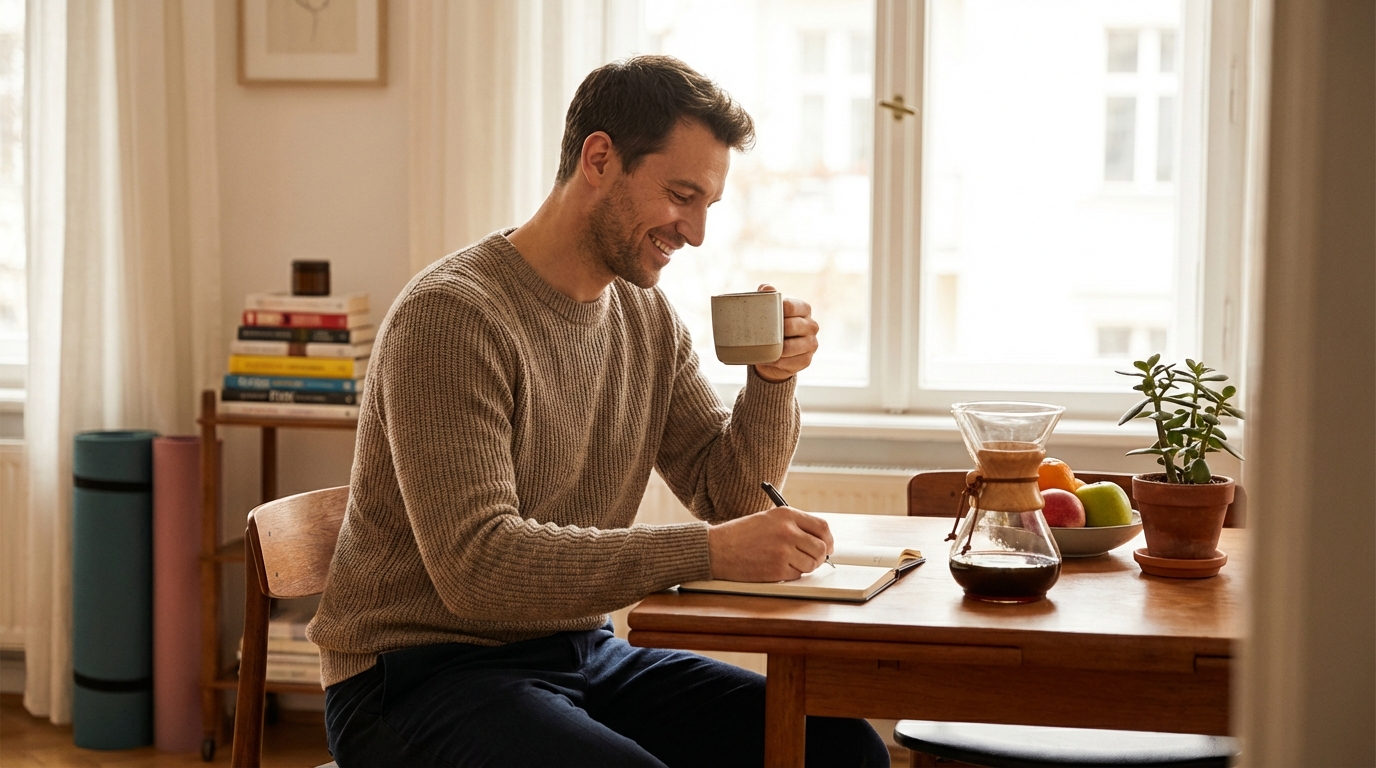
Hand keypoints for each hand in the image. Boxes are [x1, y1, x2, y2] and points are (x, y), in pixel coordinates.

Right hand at [706, 506, 834, 581]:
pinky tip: (776, 567)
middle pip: (821, 548)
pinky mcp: (777, 570)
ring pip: (811, 564)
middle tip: (812, 558)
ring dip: (805, 566)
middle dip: (820, 556)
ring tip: (790, 562)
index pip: (822, 527)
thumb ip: (794, 525)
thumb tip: (819, 540)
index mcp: (786, 515)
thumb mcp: (769, 519)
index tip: (827, 546)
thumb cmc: (741, 534)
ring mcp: (783, 551)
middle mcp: (788, 531)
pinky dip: (791, 574)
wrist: (717, 549)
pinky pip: (797, 575)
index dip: (828, 539)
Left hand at [752, 283, 818, 382]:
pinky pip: (789, 362)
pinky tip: (767, 359)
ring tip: (762, 348)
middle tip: (760, 334)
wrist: (776, 353)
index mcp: (804, 309)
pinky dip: (776, 362)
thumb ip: (768, 297)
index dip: (777, 310)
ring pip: (790, 347)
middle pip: (792, 326)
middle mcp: (812, 325)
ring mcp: (811, 344)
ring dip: (775, 349)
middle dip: (775, 331)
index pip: (791, 306)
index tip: (765, 315)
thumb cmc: (773, 327)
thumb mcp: (769, 311)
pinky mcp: (806, 360)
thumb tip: (766, 288)